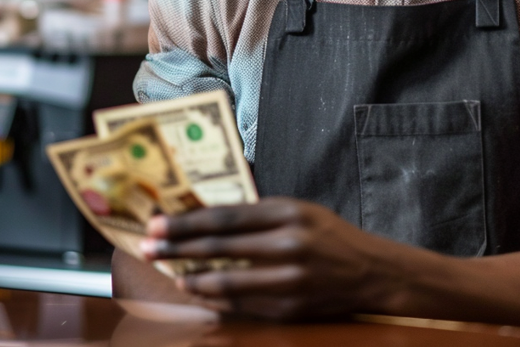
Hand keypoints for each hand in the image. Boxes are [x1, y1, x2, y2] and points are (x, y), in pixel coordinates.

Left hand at [140, 198, 392, 320]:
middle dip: (178, 247)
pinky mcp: (289, 309)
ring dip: (191, 277)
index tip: (159, 221)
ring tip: (169, 271)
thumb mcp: (298, 210)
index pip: (226, 217)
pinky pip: (242, 305)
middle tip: (150, 246)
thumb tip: (208, 218)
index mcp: (289, 212)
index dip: (188, 220)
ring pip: (227, 281)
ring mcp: (289, 280)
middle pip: (220, 247)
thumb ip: (258, 214)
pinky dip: (215, 298)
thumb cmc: (329, 235)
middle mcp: (288, 244)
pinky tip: (198, 290)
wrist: (369, 271)